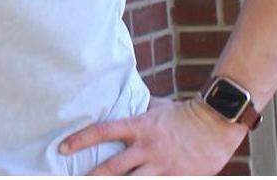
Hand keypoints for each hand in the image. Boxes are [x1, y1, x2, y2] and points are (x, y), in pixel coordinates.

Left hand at [61, 96, 245, 175]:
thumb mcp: (156, 107)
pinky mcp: (176, 178)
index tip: (62, 147)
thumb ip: (139, 111)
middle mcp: (146, 148)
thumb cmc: (184, 113)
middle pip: (112, 168)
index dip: (80, 140)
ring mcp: (161, 166)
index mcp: (138, 127)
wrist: (214, 125)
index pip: (102, 132)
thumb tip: (125, 105)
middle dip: (92, 176)